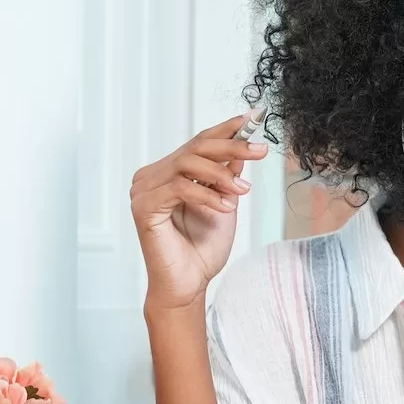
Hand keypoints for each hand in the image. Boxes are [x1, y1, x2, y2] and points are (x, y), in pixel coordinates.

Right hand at [131, 112, 268, 312]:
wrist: (189, 284)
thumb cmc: (202, 249)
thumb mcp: (224, 204)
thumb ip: (226, 177)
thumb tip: (240, 151)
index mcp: (168, 173)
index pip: (198, 143)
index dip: (225, 130)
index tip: (254, 120)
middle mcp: (152, 177)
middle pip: (194, 148)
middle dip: (230, 146)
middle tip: (260, 151)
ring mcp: (144, 190)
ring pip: (186, 164)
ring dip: (220, 175)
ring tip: (242, 192)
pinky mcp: (143, 207)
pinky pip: (179, 188)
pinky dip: (206, 195)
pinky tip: (225, 208)